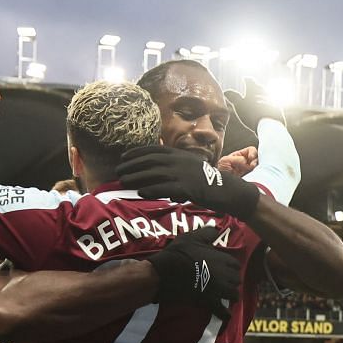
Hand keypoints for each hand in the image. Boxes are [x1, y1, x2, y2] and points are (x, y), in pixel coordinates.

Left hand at [118, 144, 260, 218]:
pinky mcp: (187, 187)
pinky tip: (141, 192)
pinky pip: (165, 188)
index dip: (137, 152)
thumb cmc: (205, 181)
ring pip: (155, 173)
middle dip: (132, 165)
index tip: (123, 156)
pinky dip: (152, 189)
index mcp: (179, 154)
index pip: (154, 150)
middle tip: (118, 170)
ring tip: (123, 181)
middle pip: (151, 161)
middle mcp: (180, 161)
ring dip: (137, 176)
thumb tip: (156, 173)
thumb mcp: (189, 167)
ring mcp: (183, 174)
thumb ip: (173, 167)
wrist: (225, 189)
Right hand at [147, 226, 241, 320]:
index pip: (235, 264)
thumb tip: (217, 229)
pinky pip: (222, 311)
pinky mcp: (209, 301)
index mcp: (223, 259)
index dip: (230, 267)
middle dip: (231, 281)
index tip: (223, 269)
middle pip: (236, 280)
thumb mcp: (192, 237)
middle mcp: (225, 274)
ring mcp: (219, 289)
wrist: (166, 272)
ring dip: (230, 296)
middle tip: (223, 283)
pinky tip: (226, 316)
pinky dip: (225, 314)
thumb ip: (207, 233)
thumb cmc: (179, 253)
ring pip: (234, 295)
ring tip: (224, 297)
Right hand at [225, 78, 285, 128]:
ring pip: (265, 95)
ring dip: (260, 96)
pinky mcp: (277, 107)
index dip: (246, 80)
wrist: (269, 124)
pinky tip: (264, 110)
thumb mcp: (238, 105)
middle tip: (249, 91)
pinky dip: (266, 104)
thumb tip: (226, 91)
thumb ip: (233, 97)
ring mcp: (272, 98)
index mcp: (254, 88)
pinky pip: (271, 103)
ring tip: (256, 101)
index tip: (244, 80)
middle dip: (254, 88)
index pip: (249, 80)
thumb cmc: (251, 114)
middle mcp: (264, 90)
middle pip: (258, 87)